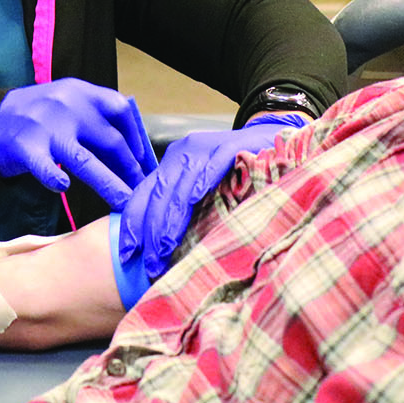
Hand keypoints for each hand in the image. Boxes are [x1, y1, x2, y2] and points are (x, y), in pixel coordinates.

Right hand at [0, 78, 158, 208]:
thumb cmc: (38, 115)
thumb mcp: (68, 102)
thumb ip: (95, 118)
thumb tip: (132, 152)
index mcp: (81, 92)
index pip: (120, 110)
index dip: (136, 136)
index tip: (143, 160)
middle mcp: (67, 107)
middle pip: (110, 140)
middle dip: (130, 169)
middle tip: (140, 191)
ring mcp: (47, 128)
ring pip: (86, 160)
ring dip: (109, 184)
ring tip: (124, 203)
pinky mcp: (26, 148)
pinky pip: (46, 168)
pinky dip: (56, 179)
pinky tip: (63, 188)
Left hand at [118, 111, 306, 278]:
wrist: (277, 138)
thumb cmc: (242, 173)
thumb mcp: (208, 191)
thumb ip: (188, 211)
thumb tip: (166, 252)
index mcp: (174, 164)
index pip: (145, 193)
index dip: (133, 223)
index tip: (126, 254)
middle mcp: (184, 153)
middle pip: (157, 193)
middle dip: (149, 231)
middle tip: (149, 264)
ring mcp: (206, 147)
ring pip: (179, 186)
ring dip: (170, 220)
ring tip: (163, 250)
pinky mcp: (230, 145)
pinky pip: (211, 167)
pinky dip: (201, 184)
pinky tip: (194, 203)